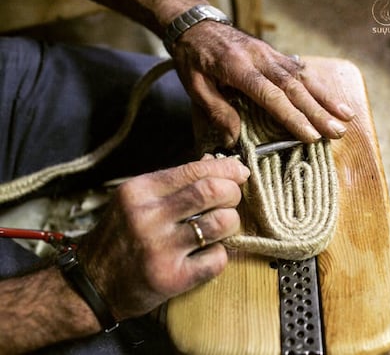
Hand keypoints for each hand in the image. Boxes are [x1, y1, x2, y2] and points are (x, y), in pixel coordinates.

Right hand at [77, 156, 249, 320]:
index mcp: (140, 191)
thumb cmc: (121, 235)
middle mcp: (148, 217)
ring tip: (222, 226)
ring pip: (221, 223)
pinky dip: (221, 253)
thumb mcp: (136, 199)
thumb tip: (215, 164)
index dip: (225, 169)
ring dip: (231, 222)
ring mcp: (160, 249)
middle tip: (231, 199)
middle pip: (212, 191)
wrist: (94, 282)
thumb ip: (173, 183)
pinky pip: (217, 259)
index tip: (239, 172)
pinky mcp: (172, 279)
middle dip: (232, 192)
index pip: (194, 170)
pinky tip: (209, 252)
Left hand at [172, 21, 354, 146]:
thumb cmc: (192, 57)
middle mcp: (259, 59)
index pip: (270, 96)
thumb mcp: (196, 86)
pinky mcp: (273, 52)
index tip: (310, 135)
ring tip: (345, 115)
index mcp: (238, 68)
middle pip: (293, 87)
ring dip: (325, 97)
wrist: (194, 24)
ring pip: (302, 76)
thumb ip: (217, 111)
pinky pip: (299, 68)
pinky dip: (316, 83)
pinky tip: (329, 96)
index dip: (292, 117)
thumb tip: (234, 138)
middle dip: (318, 111)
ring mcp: (269, 53)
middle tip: (337, 132)